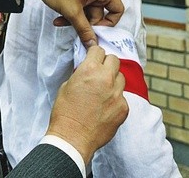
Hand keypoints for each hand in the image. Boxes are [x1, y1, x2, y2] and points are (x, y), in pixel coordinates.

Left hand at [12, 0, 123, 46]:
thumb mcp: (72, 12)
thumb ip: (84, 30)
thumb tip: (93, 44)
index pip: (117, 9)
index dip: (108, 23)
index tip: (94, 30)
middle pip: (99, 10)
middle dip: (85, 22)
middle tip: (72, 28)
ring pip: (87, 7)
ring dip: (76, 18)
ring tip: (60, 22)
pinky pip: (80, 2)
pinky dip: (72, 10)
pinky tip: (58, 17)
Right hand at [45, 45, 127, 163]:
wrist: (72, 137)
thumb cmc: (65, 112)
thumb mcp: (67, 85)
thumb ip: (81, 74)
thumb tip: (89, 72)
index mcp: (89, 69)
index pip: (99, 50)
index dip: (94, 55)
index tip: (93, 59)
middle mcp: (106, 79)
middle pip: (114, 60)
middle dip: (107, 64)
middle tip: (100, 73)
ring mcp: (117, 94)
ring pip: (121, 78)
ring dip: (113, 81)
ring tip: (103, 91)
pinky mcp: (124, 108)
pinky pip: (122, 97)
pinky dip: (115, 99)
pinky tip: (105, 108)